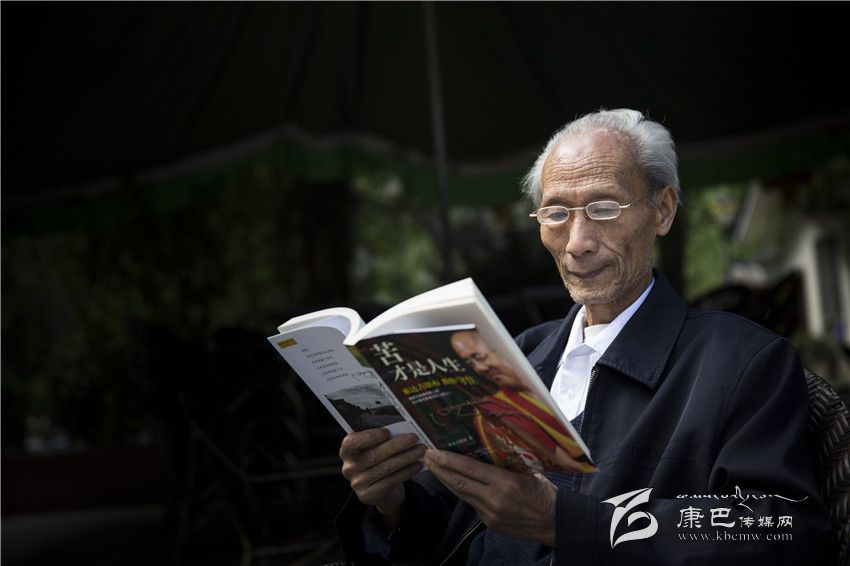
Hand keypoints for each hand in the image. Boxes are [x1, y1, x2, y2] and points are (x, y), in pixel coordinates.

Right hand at [339, 429, 425, 529]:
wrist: (380, 490)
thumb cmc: (378, 461)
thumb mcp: (375, 449)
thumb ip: (382, 440)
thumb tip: (402, 428)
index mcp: (347, 452)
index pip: (351, 443)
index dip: (369, 437)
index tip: (387, 432)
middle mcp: (349, 468)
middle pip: (373, 455)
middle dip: (396, 445)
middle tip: (413, 438)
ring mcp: (358, 483)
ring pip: (385, 468)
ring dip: (405, 458)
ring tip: (420, 450)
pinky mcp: (369, 495)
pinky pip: (391, 481)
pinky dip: (406, 472)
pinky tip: (418, 465)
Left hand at [424, 448, 557, 545]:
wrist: (556, 523)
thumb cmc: (545, 492)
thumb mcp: (528, 471)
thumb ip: (507, 463)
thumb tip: (487, 447)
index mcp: (505, 483)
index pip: (470, 469)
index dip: (448, 460)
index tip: (433, 451)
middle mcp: (494, 499)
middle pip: (459, 483)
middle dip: (439, 469)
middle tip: (426, 456)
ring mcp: (490, 514)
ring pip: (462, 494)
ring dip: (446, 480)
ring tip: (433, 466)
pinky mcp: (490, 523)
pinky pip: (472, 504)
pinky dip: (462, 491)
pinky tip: (454, 481)